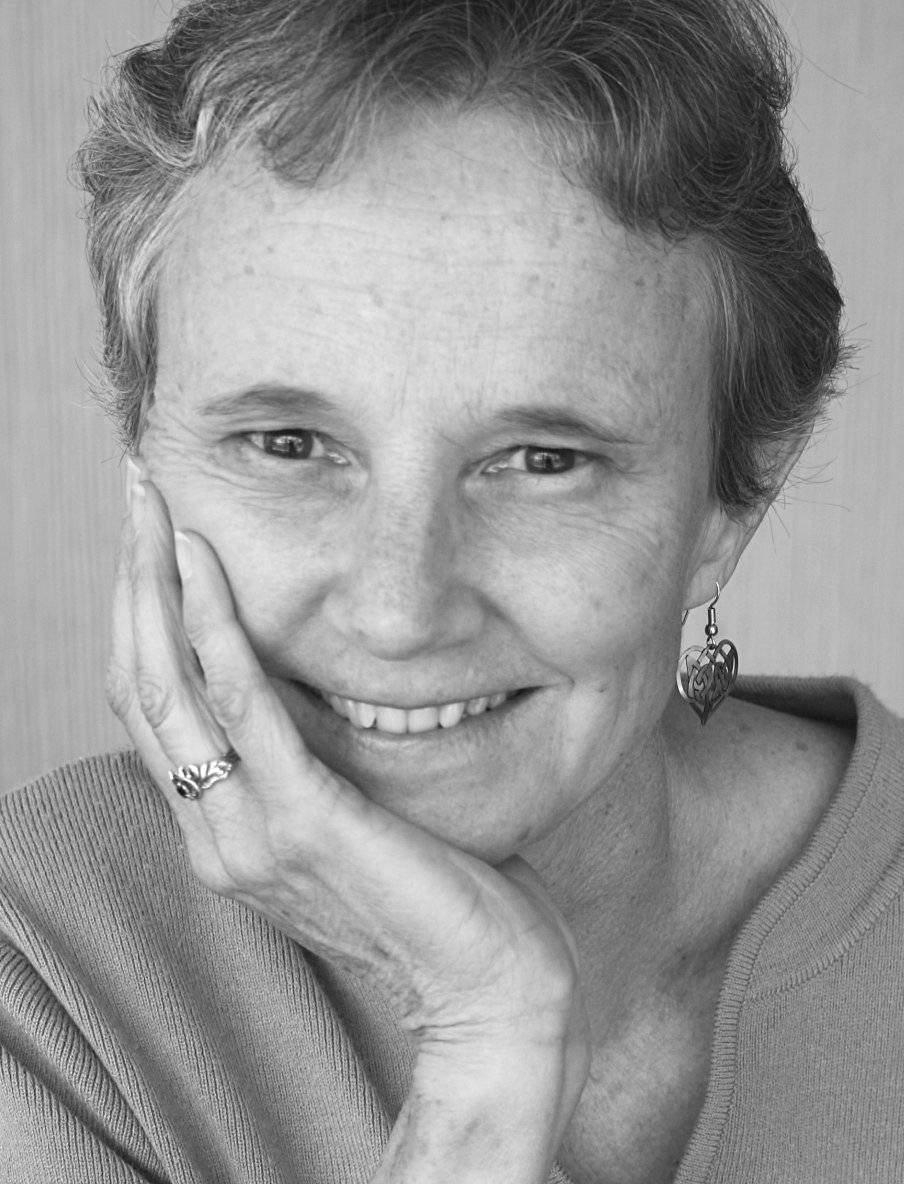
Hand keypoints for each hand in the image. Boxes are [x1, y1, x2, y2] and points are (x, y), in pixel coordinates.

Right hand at [107, 467, 589, 1182]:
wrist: (492, 995)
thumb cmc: (444, 901)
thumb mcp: (361, 820)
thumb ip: (321, 764)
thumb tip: (328, 693)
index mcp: (226, 828)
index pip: (155, 705)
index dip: (140, 615)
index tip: (151, 534)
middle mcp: (216, 831)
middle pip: (140, 684)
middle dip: (130, 578)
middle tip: (135, 490)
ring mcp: (249, 833)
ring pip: (168, 688)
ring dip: (153, 586)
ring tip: (151, 505)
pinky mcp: (302, 823)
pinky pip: (242, 711)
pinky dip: (215, 631)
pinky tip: (202, 568)